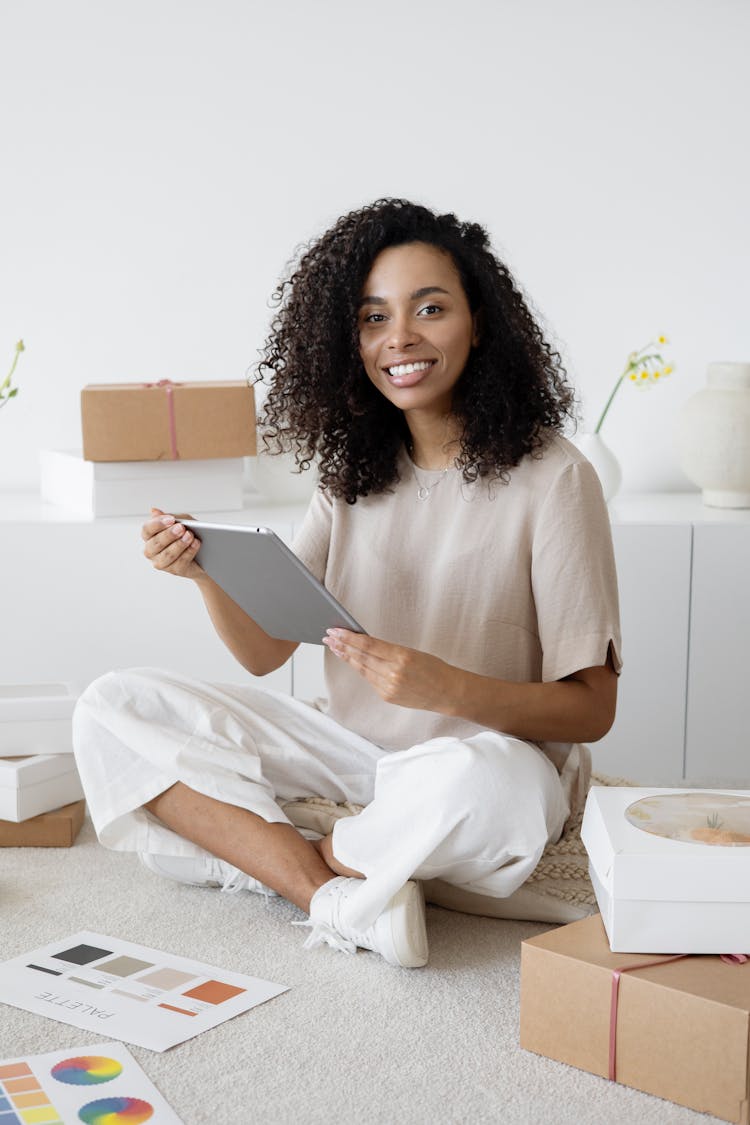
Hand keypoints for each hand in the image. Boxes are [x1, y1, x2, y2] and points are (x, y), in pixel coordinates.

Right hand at [141, 507, 202, 579]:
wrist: (203, 553)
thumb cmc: (187, 533)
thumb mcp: (181, 521)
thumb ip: (170, 517)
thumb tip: (154, 510)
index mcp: (149, 536)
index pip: (147, 529)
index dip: (158, 524)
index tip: (171, 519)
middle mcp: (151, 551)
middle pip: (156, 543)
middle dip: (169, 535)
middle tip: (181, 528)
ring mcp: (161, 562)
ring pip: (167, 555)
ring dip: (179, 544)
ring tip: (190, 536)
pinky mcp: (174, 570)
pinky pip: (180, 562)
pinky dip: (189, 552)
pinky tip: (195, 544)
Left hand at [322, 629, 456, 712]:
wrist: (448, 692)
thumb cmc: (433, 668)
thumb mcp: (412, 652)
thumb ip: (388, 650)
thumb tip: (364, 643)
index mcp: (401, 657)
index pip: (368, 645)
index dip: (349, 637)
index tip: (336, 630)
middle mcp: (393, 673)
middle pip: (361, 657)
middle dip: (342, 646)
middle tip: (328, 636)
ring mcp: (388, 687)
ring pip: (362, 669)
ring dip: (347, 657)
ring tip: (335, 647)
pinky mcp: (387, 696)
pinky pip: (370, 680)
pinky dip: (360, 669)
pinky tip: (352, 661)